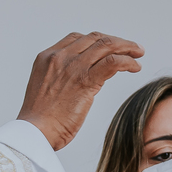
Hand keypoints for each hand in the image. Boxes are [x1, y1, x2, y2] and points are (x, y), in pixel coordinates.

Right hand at [17, 32, 144, 150]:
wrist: (34, 133)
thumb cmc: (39, 121)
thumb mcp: (46, 90)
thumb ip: (60, 79)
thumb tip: (79, 81)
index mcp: (47, 57)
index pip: (77, 38)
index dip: (98, 41)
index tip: (110, 49)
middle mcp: (59, 57)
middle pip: (94, 38)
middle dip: (116, 41)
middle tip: (131, 48)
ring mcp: (72, 67)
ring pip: (106, 46)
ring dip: (126, 48)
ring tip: (138, 54)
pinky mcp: (84, 80)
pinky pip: (113, 62)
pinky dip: (127, 61)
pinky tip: (135, 67)